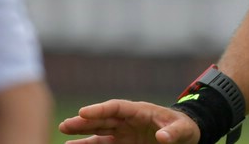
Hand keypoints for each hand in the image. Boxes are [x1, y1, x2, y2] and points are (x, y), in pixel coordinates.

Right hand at [59, 99, 199, 143]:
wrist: (184, 136)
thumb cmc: (184, 128)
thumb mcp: (183, 129)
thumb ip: (173, 132)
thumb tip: (163, 138)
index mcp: (141, 110)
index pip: (117, 107)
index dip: (100, 109)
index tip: (83, 112)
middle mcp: (128, 120)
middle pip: (103, 118)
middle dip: (85, 121)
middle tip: (65, 125)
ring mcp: (124, 132)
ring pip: (99, 131)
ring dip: (82, 132)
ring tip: (64, 132)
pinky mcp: (123, 143)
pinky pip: (103, 143)